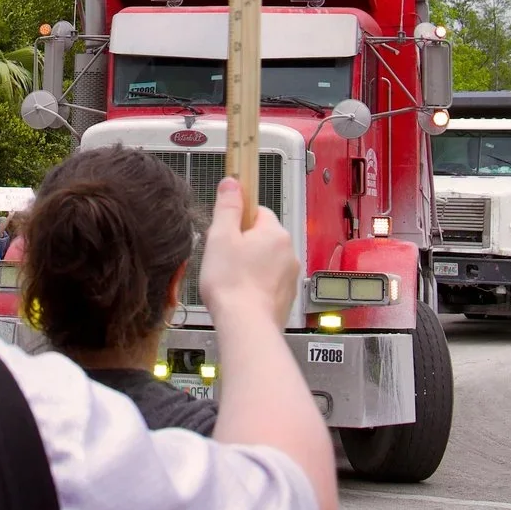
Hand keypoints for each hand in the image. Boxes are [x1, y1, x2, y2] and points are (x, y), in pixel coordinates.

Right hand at [198, 176, 298, 326]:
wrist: (246, 326)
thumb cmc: (232, 284)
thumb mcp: (221, 237)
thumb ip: (228, 207)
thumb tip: (232, 183)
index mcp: (275, 233)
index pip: (258, 211)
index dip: (238, 220)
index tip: (225, 230)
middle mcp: (289, 253)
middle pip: (262, 237)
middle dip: (243, 245)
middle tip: (223, 258)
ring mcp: (290, 277)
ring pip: (266, 261)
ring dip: (250, 266)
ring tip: (230, 279)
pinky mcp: (285, 297)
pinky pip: (268, 282)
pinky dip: (255, 285)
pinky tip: (239, 294)